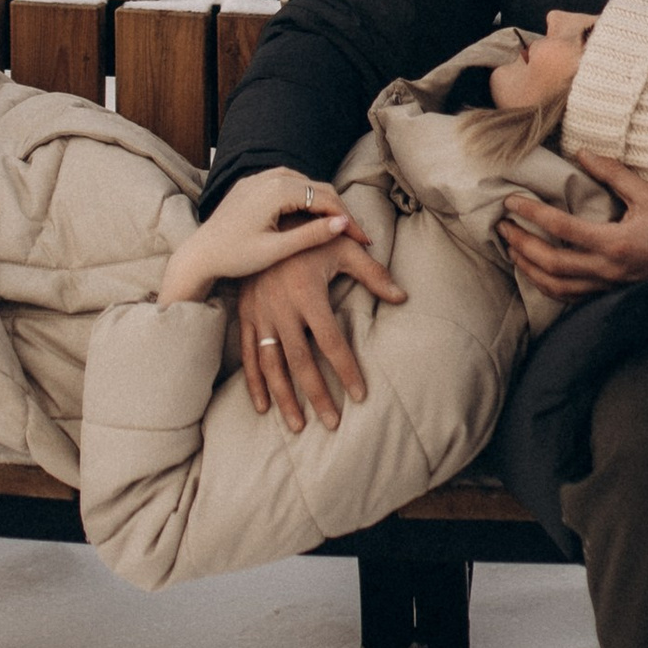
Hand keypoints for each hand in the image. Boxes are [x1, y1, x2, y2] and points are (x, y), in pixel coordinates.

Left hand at [161, 167, 350, 305]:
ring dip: (323, 202)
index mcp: (276, 191)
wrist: (199, 254)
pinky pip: (286, 182)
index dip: (347, 219)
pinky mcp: (250, 184)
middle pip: (317, 187)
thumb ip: (311, 235)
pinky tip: (312, 213)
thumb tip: (342, 223)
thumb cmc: (235, 257)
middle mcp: (267, 176)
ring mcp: (258, 177)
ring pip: (303, 183)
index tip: (363, 239)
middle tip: (357, 234)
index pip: (325, 199)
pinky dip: (304, 196)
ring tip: (339, 225)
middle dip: (339, 210)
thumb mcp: (277, 250)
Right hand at [236, 233, 406, 433]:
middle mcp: (281, 308)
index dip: (347, 370)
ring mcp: (259, 314)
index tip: (360, 395)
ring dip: (284, 397)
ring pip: (271, 364)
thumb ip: (374, 274)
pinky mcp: (245, 315)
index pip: (331, 342)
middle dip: (316, 395)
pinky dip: (254, 383)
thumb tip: (403, 297)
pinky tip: (264, 407)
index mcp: (307, 294)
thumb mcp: (344, 248)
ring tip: (298, 425)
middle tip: (332, 423)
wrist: (266, 222)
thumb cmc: (311, 236)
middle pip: (300, 362)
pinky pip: (248, 354)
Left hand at [498, 156, 647, 299]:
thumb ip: (613, 173)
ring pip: (556, 286)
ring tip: (511, 249)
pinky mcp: (609, 294)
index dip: (533, 214)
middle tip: (501, 227)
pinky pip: (570, 296)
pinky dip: (547, 285)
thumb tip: (582, 153)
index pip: (562, 228)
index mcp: (616, 243)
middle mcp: (607, 270)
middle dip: (521, 244)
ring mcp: (607, 287)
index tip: (511, 201)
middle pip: (551, 263)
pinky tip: (536, 271)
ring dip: (528, 268)